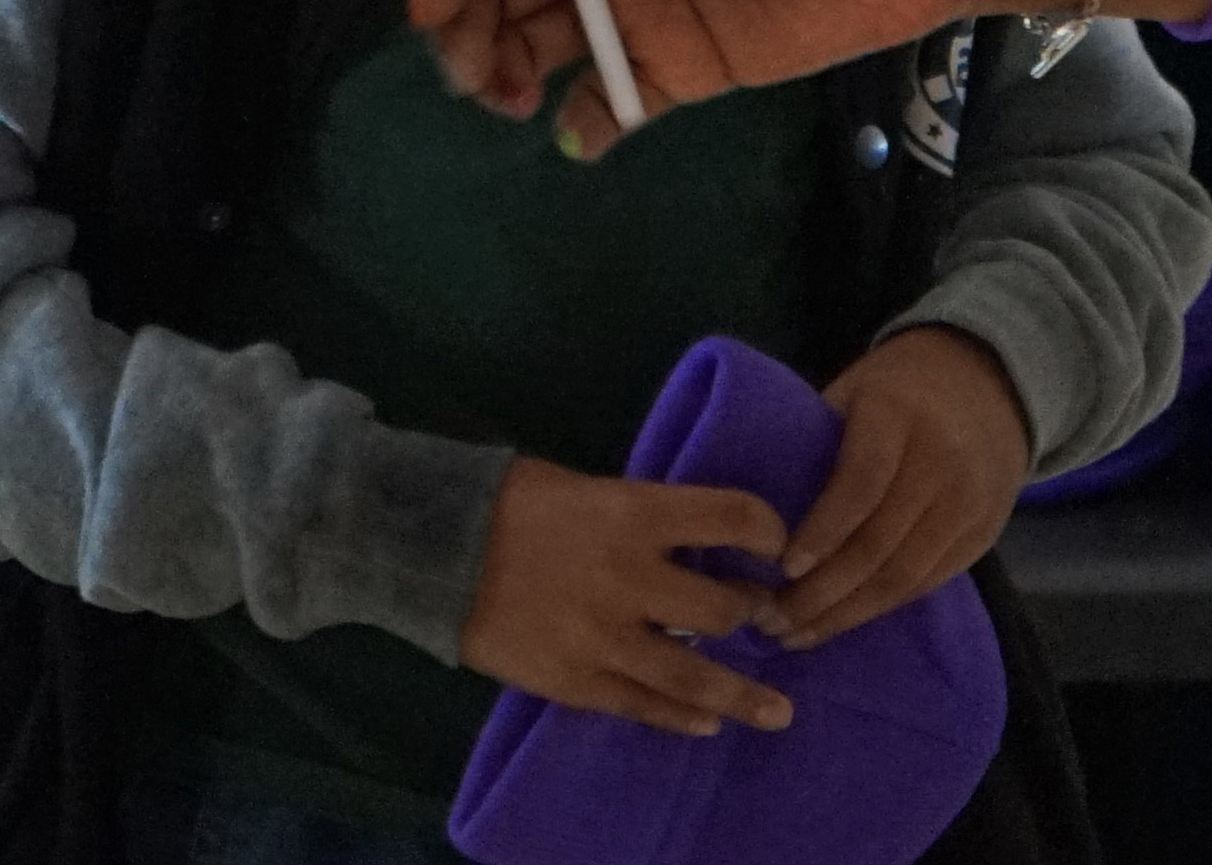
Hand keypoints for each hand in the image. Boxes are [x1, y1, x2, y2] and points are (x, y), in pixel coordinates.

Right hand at [415, 0, 1011, 154]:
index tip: (431, 6)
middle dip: (475, 23)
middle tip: (471, 73)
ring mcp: (655, 3)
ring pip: (553, 39)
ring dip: (513, 69)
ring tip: (508, 100)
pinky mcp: (694, 63)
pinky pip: (620, 99)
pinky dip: (586, 121)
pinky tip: (574, 136)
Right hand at [458, 459, 798, 736]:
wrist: (432, 550)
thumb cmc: (509, 504)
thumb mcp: (587, 488)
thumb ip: (641, 516)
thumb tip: (690, 542)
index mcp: (636, 513)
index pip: (733, 516)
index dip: (767, 532)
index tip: (776, 547)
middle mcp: (631, 577)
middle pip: (720, 607)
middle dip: (750, 613)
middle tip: (761, 616)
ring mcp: (603, 637)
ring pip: (692, 675)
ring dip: (741, 694)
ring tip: (778, 711)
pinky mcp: (574, 680)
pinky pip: (640, 706)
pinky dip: (679, 717)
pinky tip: (707, 724)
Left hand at [766, 329, 1027, 649]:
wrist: (988, 384)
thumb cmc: (895, 390)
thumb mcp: (852, 392)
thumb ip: (813, 441)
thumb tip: (751, 511)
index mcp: (899, 414)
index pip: (862, 482)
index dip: (823, 530)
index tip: (783, 568)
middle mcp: (942, 459)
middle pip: (880, 542)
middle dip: (822, 592)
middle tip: (770, 619)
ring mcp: (969, 501)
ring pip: (904, 575)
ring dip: (845, 614)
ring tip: (795, 634)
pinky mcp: (982, 534)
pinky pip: (926, 583)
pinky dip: (878, 608)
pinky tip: (840, 621)